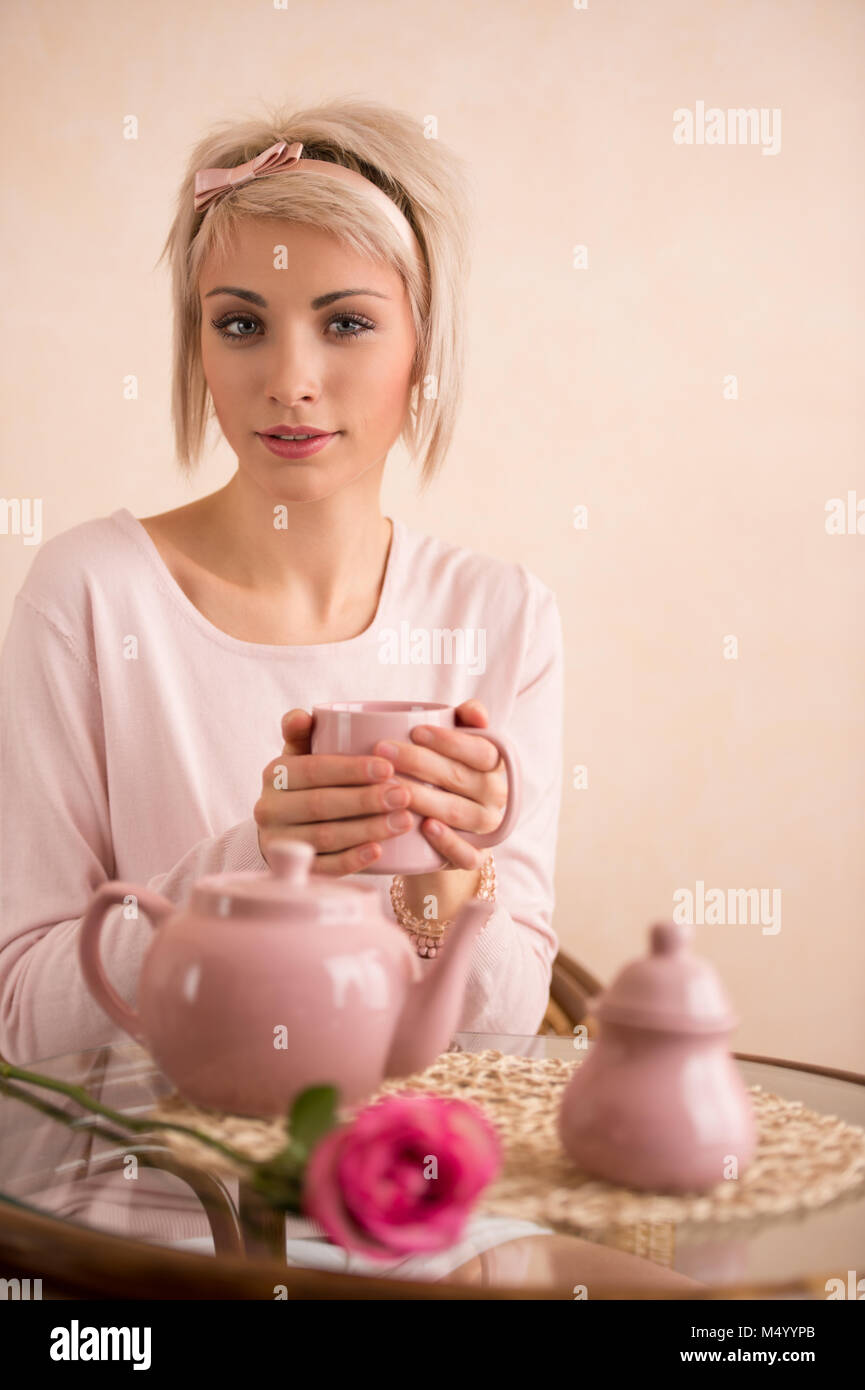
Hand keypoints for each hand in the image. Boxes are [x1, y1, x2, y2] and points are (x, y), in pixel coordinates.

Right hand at [253, 709, 415, 875]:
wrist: (284, 827)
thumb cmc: (306, 781)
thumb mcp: (300, 753)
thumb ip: (303, 730)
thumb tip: (304, 715)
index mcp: (274, 774)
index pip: (314, 770)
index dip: (351, 770)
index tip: (388, 768)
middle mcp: (269, 808)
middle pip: (321, 805)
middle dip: (366, 800)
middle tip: (404, 795)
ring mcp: (279, 842)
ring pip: (326, 837)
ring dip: (368, 829)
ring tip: (404, 821)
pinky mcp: (291, 871)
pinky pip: (323, 867)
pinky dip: (352, 860)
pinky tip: (379, 851)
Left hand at [372, 699, 506, 870]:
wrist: (446, 832)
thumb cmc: (446, 776)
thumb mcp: (456, 746)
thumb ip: (465, 721)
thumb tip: (473, 710)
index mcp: (495, 766)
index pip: (480, 751)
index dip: (449, 741)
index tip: (414, 731)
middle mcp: (496, 796)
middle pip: (460, 778)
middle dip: (420, 762)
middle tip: (383, 750)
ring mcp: (486, 828)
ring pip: (458, 813)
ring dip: (424, 799)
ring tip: (391, 787)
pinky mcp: (475, 857)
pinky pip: (466, 853)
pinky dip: (448, 841)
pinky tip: (425, 826)